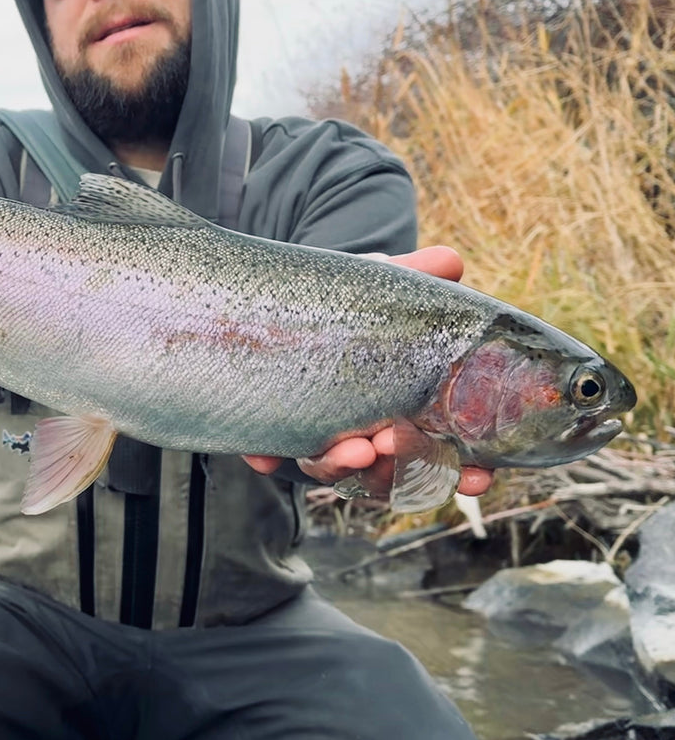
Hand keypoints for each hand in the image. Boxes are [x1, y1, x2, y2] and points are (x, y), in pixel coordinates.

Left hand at [241, 245, 493, 497]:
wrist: (295, 299)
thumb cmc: (355, 301)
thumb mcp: (382, 286)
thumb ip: (415, 278)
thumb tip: (450, 261)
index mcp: (407, 413)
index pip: (443, 456)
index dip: (464, 473)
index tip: (478, 478)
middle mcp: (366, 436)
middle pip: (386, 472)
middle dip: (393, 468)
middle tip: (391, 444)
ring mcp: (321, 438)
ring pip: (332, 471)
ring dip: (340, 467)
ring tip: (350, 450)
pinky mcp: (275, 430)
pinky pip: (269, 454)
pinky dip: (266, 457)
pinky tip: (262, 456)